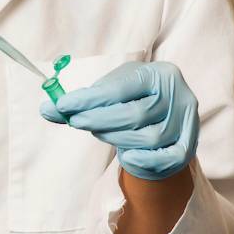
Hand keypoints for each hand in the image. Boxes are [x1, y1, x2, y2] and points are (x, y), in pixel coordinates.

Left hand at [39, 61, 198, 180]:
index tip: (63, 105)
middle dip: (99, 119)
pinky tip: (126, 156)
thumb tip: (45, 110)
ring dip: (116, 138)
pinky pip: (168, 158)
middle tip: (76, 121)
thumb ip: (81, 102)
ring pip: (148, 138)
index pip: (121, 87)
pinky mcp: (188, 146)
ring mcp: (187, 122)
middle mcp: (178, 95)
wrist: (162, 116)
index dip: (90, 98)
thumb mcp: (110, 92)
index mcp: (160, 73)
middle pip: (134, 114)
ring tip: (99, 133)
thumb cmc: (132, 100)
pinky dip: (144, 160)